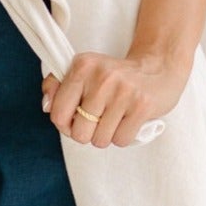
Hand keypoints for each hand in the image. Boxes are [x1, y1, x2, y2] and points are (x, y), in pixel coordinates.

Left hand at [42, 49, 192, 146]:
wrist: (159, 67)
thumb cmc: (116, 76)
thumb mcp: (84, 71)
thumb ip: (57, 85)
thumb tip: (45, 106)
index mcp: (82, 66)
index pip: (58, 114)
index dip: (65, 125)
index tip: (76, 120)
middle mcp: (101, 77)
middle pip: (79, 133)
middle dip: (87, 134)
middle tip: (98, 121)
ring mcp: (123, 91)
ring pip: (100, 140)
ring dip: (106, 136)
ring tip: (115, 119)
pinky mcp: (142, 105)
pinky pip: (121, 140)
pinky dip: (123, 136)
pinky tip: (128, 120)